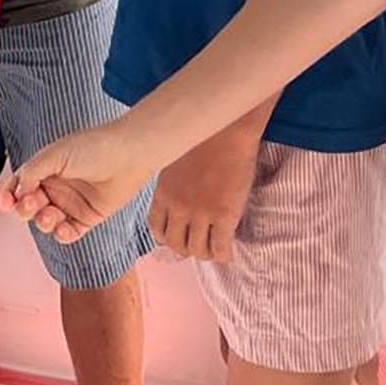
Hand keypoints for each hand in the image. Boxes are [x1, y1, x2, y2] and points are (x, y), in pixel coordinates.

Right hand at [3, 115, 153, 244]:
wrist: (130, 154)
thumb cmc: (95, 146)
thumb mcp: (56, 154)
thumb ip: (31, 172)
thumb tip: (16, 192)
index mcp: (45, 168)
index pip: (19, 186)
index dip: (9, 196)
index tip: (4, 203)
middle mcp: (56, 187)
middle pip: (29, 206)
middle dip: (25, 209)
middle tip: (31, 204)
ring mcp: (71, 203)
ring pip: (46, 222)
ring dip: (43, 222)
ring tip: (51, 215)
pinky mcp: (87, 217)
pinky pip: (68, 233)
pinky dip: (62, 235)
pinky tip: (64, 228)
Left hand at [149, 128, 258, 264]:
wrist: (229, 129)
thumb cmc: (204, 137)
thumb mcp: (175, 160)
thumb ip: (172, 184)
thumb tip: (175, 199)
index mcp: (164, 192)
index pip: (156, 228)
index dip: (167, 237)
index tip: (177, 235)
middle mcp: (179, 206)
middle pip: (175, 244)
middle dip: (186, 248)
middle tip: (198, 244)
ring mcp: (202, 213)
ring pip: (198, 251)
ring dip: (205, 253)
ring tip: (214, 247)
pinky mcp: (225, 215)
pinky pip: (220, 248)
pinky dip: (223, 255)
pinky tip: (227, 252)